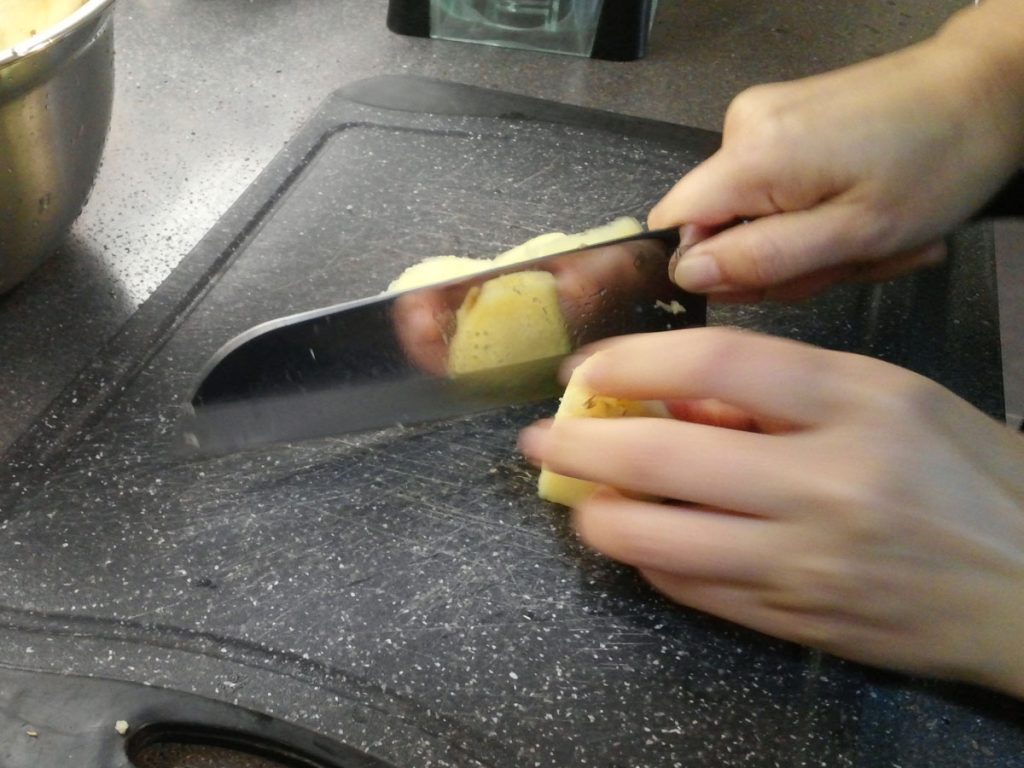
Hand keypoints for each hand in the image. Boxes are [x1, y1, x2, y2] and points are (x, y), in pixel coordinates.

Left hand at [518, 328, 1023, 697]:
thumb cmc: (965, 473)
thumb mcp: (890, 397)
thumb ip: (784, 391)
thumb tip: (676, 399)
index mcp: (858, 403)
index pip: (712, 365)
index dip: (630, 362)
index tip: (588, 370)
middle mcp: (827, 482)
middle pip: (662, 457)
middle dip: (580, 445)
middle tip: (540, 439)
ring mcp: (806, 562)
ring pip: (658, 541)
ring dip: (596, 515)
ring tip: (578, 495)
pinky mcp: (796, 621)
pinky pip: (691, 591)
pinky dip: (648, 562)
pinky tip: (636, 542)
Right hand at [648, 8, 1023, 301]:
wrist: (987, 89)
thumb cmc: (938, 163)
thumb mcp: (856, 234)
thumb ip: (764, 258)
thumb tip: (688, 274)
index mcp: (751, 155)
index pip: (674, 225)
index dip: (710, 268)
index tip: (771, 279)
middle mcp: (742, 127)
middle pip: (718, 226)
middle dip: (778, 260)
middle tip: (846, 260)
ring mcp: (764, 117)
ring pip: (751, 214)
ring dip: (806, 243)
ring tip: (867, 235)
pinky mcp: (785, 118)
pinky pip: (774, 189)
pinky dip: (814, 214)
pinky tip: (861, 211)